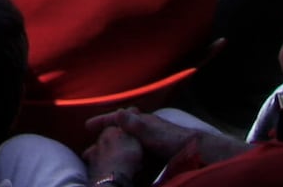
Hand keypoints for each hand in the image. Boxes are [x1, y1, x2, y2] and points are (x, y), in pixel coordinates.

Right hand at [81, 106, 225, 180]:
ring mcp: (148, 143)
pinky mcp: (153, 155)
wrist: (195, 152)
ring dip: (113, 154)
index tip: (87, 127)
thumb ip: (135, 124)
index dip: (101, 122)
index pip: (117, 119)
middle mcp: (143, 131)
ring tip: (101, 163)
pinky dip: (126, 161)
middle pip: (118, 135)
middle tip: (89, 151)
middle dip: (103, 142)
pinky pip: (135, 157)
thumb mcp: (151, 131)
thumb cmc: (172, 140)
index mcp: (140, 122)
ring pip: (125, 147)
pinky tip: (122, 169)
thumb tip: (119, 112)